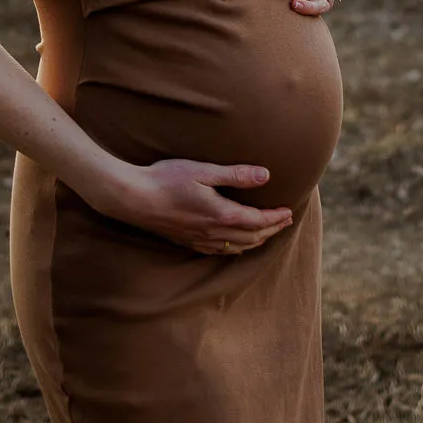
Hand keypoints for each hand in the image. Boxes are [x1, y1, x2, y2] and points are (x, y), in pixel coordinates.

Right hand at [92, 159, 293, 255]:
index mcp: (222, 215)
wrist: (134, 199)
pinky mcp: (188, 242)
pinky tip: (235, 243)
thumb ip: (236, 174)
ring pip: (237, 247)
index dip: (276, 218)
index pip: (259, 221)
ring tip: (266, 233)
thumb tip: (266, 175)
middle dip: (271, 230)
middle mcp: (214, 233)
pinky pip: (220, 251)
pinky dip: (236, 248)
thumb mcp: (203, 171)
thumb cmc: (166, 179)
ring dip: (256, 241)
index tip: (289, 212)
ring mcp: (200, 240)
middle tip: (285, 222)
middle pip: (252, 237)